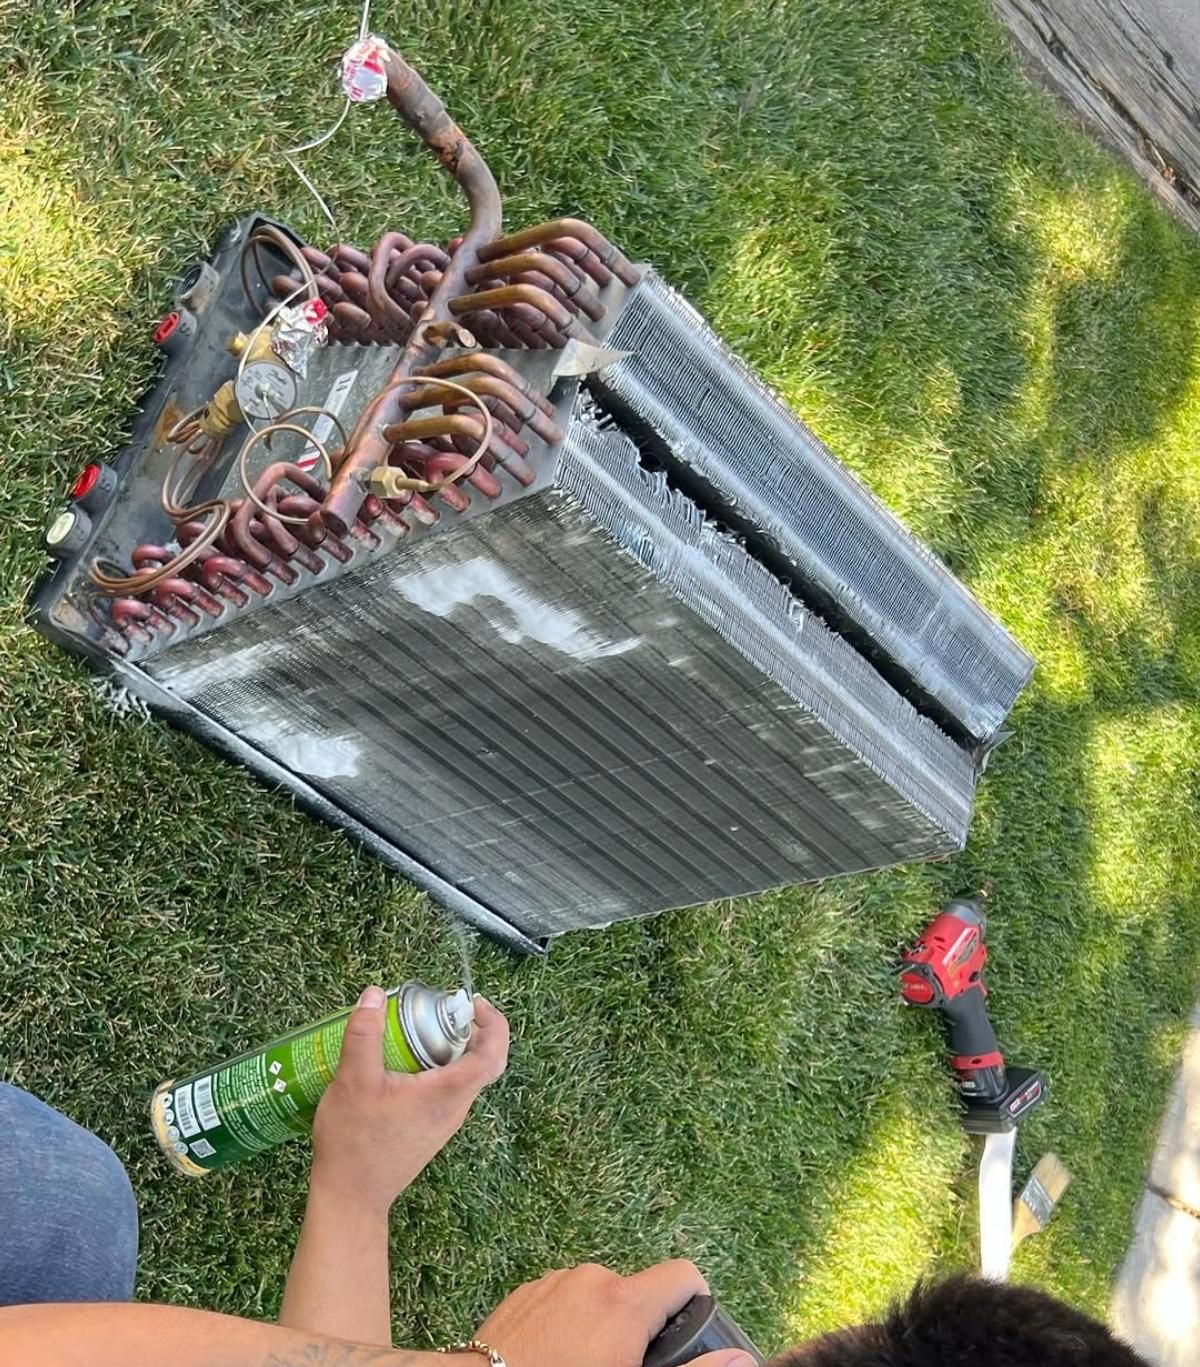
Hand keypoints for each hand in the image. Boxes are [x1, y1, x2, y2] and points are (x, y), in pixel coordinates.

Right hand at [311, 986, 508, 1216]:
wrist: (350, 1198)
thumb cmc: (355, 1141)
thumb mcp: (353, 1080)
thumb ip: (364, 1034)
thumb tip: (374, 995)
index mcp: (447, 1094)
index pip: (493, 1056)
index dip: (494, 1024)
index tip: (474, 1004)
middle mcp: (454, 1110)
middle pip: (479, 1063)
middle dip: (465, 1031)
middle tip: (438, 1011)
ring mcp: (442, 1124)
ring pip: (460, 1079)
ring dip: (448, 1051)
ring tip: (416, 1033)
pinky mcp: (428, 1132)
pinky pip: (444, 1093)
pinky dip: (434, 1071)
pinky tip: (400, 1066)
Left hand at [474, 1261, 755, 1366]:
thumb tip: (743, 1359)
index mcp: (625, 1303)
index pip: (685, 1275)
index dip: (696, 1306)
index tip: (686, 1343)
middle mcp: (592, 1279)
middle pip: (639, 1294)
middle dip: (642, 1332)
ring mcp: (553, 1282)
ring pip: (598, 1300)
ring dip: (602, 1329)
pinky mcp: (523, 1294)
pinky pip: (563, 1303)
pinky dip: (568, 1328)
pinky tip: (554, 1363)